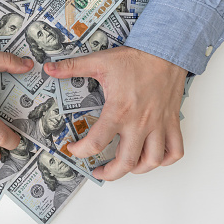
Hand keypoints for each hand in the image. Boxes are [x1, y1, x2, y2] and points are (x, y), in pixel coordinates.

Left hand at [44, 46, 187, 180]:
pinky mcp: (171, 122)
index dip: (80, 151)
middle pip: (126, 162)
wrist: (166, 50)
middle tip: (98, 171)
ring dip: (137, 170)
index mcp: (119, 110)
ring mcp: (158, 124)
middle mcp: (140, 122)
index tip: (73, 148)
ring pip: (152, 161)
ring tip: (124, 166)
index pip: (96, 142)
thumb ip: (72, 67)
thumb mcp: (100, 61)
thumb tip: (49, 69)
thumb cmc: (136, 58)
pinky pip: (175, 150)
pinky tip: (152, 157)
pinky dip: (165, 160)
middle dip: (109, 173)